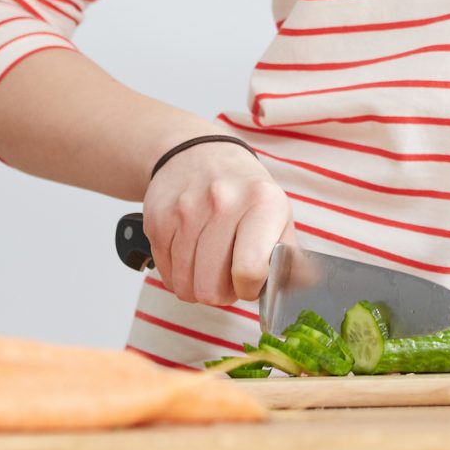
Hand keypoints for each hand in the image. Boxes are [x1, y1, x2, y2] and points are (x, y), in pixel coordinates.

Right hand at [142, 142, 294, 304]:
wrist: (199, 155)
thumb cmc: (245, 193)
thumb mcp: (279, 215)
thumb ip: (287, 258)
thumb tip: (292, 294)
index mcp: (262, 202)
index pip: (250, 271)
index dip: (249, 288)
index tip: (250, 281)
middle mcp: (222, 202)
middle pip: (212, 288)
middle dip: (222, 293)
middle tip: (228, 275)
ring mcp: (185, 211)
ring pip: (187, 286)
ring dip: (199, 285)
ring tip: (210, 264)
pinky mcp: (158, 220)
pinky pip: (167, 275)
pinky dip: (179, 274)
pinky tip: (191, 255)